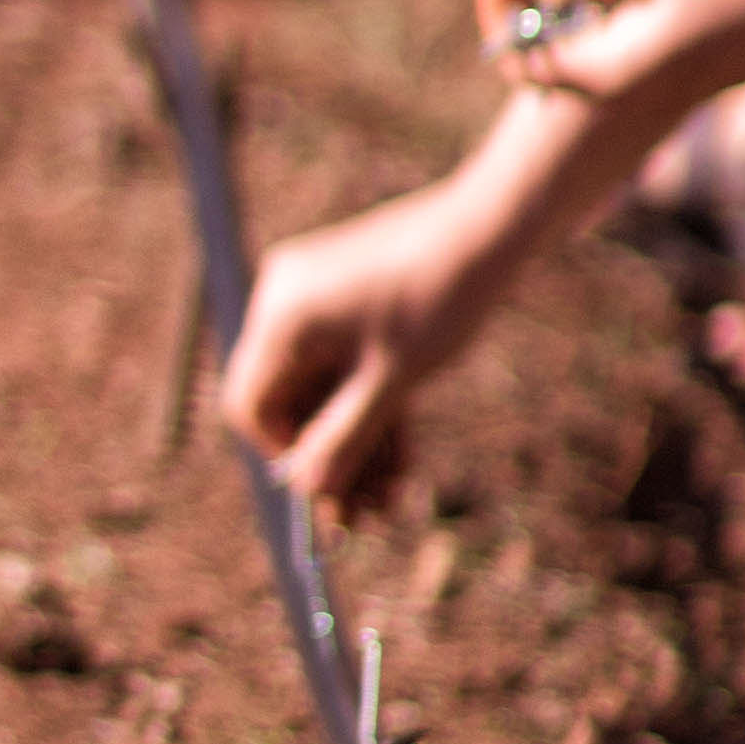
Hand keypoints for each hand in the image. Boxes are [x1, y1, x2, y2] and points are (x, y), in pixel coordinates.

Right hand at [225, 177, 510, 508]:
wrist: (492, 226)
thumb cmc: (439, 298)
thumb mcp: (391, 382)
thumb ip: (344, 439)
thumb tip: (306, 493)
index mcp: (281, 317)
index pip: (252, 404)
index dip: (285, 456)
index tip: (326, 493)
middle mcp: (284, 302)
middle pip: (291, 401)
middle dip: (330, 458)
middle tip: (368, 517)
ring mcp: (315, 297)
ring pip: (323, 389)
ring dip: (355, 442)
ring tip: (393, 498)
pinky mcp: (345, 298)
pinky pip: (344, 365)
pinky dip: (368, 407)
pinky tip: (399, 459)